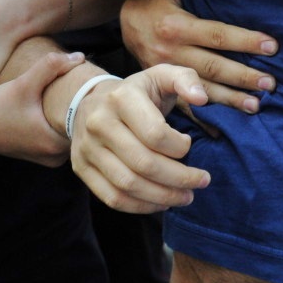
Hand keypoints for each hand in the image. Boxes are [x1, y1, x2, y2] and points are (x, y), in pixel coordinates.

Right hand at [0, 49, 87, 166]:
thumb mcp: (24, 84)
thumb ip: (51, 67)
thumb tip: (79, 57)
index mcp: (55, 145)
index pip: (87, 124)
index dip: (90, 103)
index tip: (90, 86)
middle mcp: (55, 158)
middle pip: (81, 130)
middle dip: (82, 108)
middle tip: (84, 85)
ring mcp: (48, 158)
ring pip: (71, 133)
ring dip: (72, 115)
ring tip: (72, 93)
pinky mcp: (41, 154)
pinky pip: (61, 136)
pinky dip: (62, 122)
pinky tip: (58, 105)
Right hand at [70, 64, 210, 212]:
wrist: (89, 101)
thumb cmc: (136, 92)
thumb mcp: (161, 75)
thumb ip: (186, 79)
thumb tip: (201, 99)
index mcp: (121, 98)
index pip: (155, 133)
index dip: (179, 147)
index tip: (189, 145)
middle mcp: (99, 123)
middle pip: (143, 163)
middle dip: (179, 178)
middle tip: (201, 181)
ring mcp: (87, 148)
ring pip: (128, 184)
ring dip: (163, 196)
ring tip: (186, 196)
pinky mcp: (81, 168)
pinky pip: (113, 197)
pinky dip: (141, 206)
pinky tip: (161, 202)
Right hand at [119, 0, 276, 111]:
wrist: (123, 22)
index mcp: (175, 25)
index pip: (218, 35)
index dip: (246, 40)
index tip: (272, 46)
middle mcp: (170, 52)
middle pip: (214, 67)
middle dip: (244, 76)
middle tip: (271, 84)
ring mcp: (165, 73)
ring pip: (203, 90)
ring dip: (230, 100)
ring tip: (256, 106)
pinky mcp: (162, 87)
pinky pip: (184, 107)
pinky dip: (204, 119)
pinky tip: (224, 129)